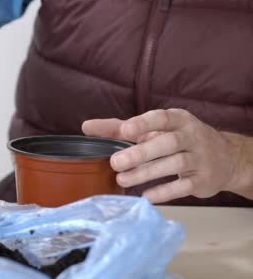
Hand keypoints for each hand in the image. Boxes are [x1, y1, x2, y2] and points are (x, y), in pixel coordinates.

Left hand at [82, 109, 249, 202]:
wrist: (227, 159)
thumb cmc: (179, 140)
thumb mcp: (155, 129)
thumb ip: (120, 128)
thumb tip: (86, 126)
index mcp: (178, 119)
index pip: (161, 118)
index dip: (144, 123)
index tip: (125, 130)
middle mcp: (192, 136)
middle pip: (167, 143)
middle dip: (140, 153)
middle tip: (115, 163)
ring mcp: (200, 158)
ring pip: (174, 165)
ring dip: (147, 173)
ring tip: (122, 180)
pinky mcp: (203, 180)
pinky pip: (183, 187)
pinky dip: (164, 192)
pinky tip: (146, 197)